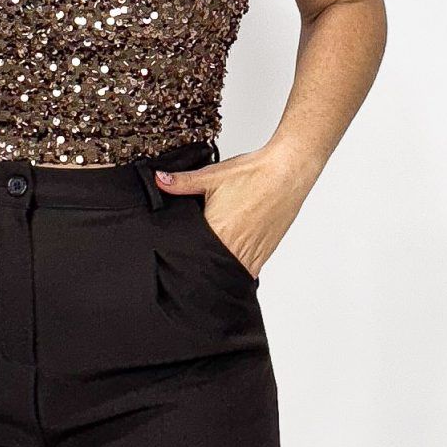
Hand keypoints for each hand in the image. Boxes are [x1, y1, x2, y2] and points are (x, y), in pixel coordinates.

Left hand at [152, 141, 318, 277]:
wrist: (287, 173)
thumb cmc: (255, 174)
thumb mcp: (211, 176)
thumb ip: (182, 182)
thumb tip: (159, 179)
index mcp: (217, 232)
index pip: (191, 255)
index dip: (182, 256)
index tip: (175, 255)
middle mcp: (235, 248)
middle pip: (209, 267)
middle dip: (200, 262)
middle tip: (194, 255)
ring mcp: (252, 254)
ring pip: (228, 273)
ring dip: (219, 267)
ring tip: (211, 257)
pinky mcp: (265, 254)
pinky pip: (247, 271)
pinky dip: (238, 267)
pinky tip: (231, 257)